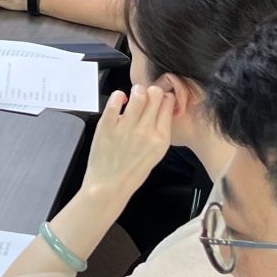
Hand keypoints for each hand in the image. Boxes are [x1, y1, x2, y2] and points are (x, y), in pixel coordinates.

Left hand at [82, 84, 174, 201]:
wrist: (109, 186)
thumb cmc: (131, 172)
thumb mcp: (155, 153)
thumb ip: (157, 132)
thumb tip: (158, 111)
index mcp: (160, 138)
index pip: (168, 105)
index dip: (165, 97)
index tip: (161, 97)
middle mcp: (145, 131)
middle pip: (155, 95)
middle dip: (151, 91)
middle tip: (146, 94)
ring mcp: (126, 127)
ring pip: (138, 94)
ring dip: (136, 90)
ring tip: (133, 95)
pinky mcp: (107, 125)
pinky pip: (116, 100)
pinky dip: (118, 96)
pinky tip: (119, 100)